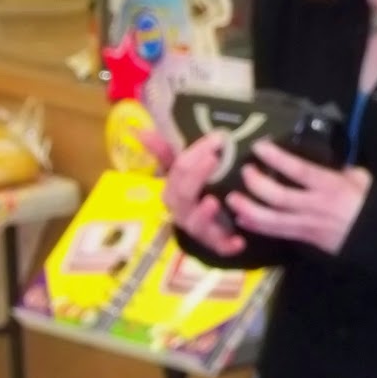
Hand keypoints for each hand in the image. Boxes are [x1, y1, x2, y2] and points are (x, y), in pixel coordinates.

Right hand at [135, 126, 248, 257]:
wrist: (212, 224)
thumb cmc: (195, 191)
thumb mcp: (182, 171)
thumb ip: (164, 152)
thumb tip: (138, 130)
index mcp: (173, 190)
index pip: (178, 170)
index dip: (195, 153)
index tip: (217, 138)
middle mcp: (181, 211)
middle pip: (183, 195)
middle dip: (197, 176)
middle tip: (215, 158)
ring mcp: (197, 229)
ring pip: (194, 224)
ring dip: (203, 214)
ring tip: (213, 201)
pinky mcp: (215, 244)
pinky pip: (219, 247)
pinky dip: (227, 245)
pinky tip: (238, 241)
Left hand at [226, 140, 370, 255]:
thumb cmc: (369, 204)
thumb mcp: (360, 178)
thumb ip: (340, 168)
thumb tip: (322, 157)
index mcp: (330, 186)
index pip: (299, 171)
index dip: (277, 158)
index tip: (260, 146)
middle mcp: (315, 206)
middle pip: (278, 197)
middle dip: (257, 184)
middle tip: (244, 170)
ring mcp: (307, 225)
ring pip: (272, 220)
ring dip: (249, 209)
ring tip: (233, 198)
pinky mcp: (304, 239)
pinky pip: (276, 233)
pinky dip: (257, 226)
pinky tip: (242, 219)